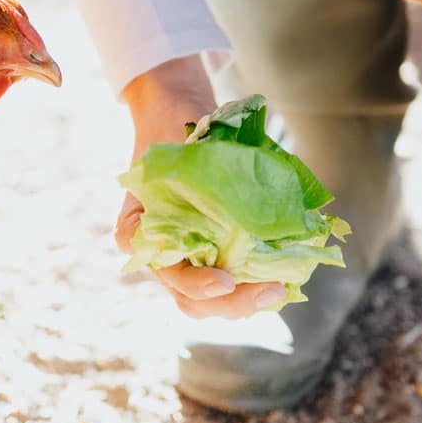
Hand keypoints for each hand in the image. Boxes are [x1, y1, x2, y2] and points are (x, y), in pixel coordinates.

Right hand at [117, 56, 284, 318]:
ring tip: (278, 289)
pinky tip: (282, 279)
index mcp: (140, 228)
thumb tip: (256, 190)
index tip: (224, 280)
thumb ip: (205, 167)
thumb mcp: (183, 142)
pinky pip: (229, 287)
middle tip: (270, 291)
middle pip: (189, 299)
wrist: (174, 118)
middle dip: (231, 304)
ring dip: (244, 303)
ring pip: (209, 303)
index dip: (193, 282)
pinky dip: (252, 288)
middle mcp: (159, 252)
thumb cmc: (174, 130)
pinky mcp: (209, 258)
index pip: (162, 268)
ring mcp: (184, 259)